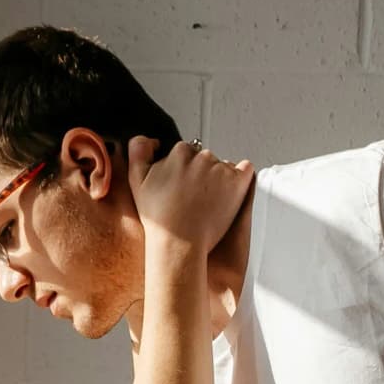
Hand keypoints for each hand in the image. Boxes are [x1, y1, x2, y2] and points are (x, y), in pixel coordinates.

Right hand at [127, 136, 252, 256]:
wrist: (179, 244)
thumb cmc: (160, 219)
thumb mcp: (137, 181)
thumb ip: (138, 151)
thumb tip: (151, 139)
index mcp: (179, 153)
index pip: (186, 153)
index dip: (184, 171)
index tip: (183, 187)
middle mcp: (201, 157)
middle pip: (205, 159)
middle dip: (202, 174)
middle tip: (196, 197)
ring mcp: (221, 170)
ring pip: (223, 166)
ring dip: (219, 179)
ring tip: (209, 202)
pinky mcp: (238, 183)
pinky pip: (246, 170)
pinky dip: (242, 177)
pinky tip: (232, 191)